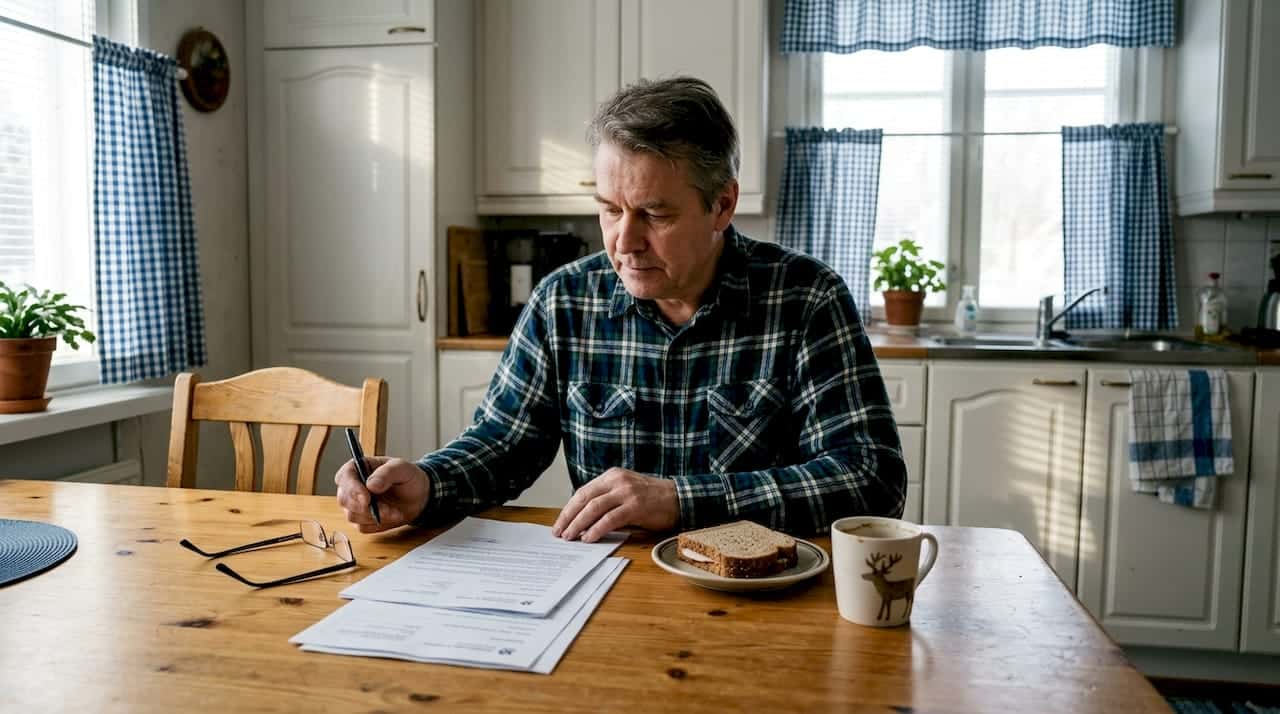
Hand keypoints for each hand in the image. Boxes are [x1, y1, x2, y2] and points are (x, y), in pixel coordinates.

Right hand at [334, 456, 429, 532]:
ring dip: (376, 516)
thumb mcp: (402, 468)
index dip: (352, 489)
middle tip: (387, 508)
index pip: (344, 477)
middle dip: (366, 507)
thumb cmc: (407, 477)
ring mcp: (354, 505)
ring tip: (394, 510)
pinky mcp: (361, 520)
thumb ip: (386, 473)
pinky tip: (392, 515)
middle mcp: (351, 487)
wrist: (418, 496)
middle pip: (344, 500)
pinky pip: (362, 527)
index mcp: (357, 468)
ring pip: (353, 516)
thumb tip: (370, 485)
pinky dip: (379, 524)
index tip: (366, 498)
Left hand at [551, 467, 678, 542]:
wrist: (680, 498)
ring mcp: (627, 492)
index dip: (569, 509)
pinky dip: (597, 529)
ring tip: (570, 537)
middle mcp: (617, 481)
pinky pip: (610, 518)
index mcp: (612, 476)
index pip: (583, 492)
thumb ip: (606, 503)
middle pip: (584, 498)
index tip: (559, 524)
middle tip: (559, 533)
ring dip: (578, 524)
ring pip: (594, 508)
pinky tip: (589, 538)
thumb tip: (582, 524)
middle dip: (569, 517)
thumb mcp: (625, 493)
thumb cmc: (652, 499)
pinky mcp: (636, 506)